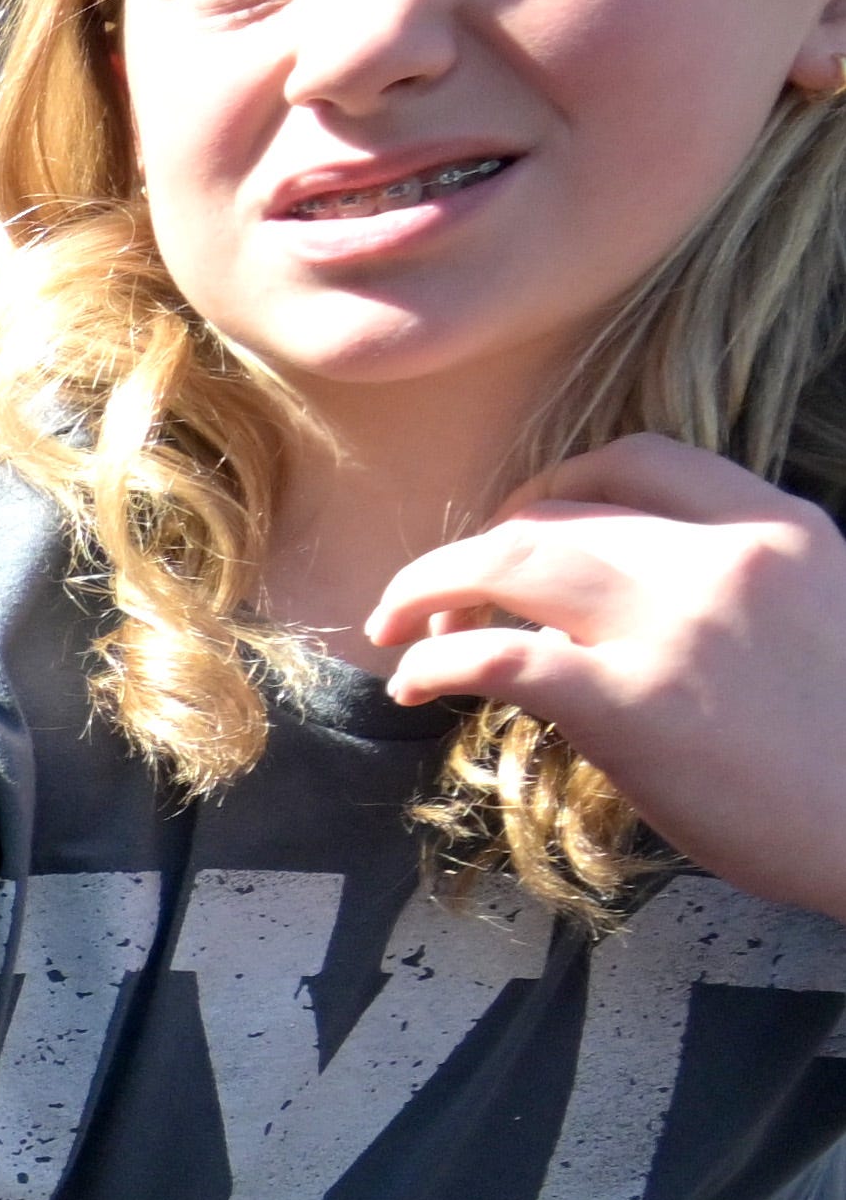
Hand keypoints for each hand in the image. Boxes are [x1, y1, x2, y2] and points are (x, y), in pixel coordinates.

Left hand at [369, 438, 845, 912]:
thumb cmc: (838, 740)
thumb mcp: (806, 615)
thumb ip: (719, 585)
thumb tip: (600, 604)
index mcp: (775, 527)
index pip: (638, 459)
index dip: (552, 484)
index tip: (512, 528)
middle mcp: (724, 558)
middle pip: (556, 513)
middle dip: (476, 549)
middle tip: (437, 603)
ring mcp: (674, 627)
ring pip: (511, 559)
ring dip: (430, 587)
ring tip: (397, 632)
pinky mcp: (630, 705)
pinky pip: (498, 658)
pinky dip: (434, 664)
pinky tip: (412, 687)